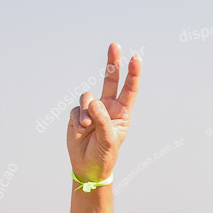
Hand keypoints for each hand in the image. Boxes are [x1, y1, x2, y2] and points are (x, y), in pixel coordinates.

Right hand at [67, 42, 141, 181]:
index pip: (129, 90)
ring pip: (88, 97)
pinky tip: (80, 129)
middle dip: (112, 62)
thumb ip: (103, 120)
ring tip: (87, 126)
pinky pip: (76, 109)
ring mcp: (92, 109)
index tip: (136, 59)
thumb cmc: (104, 154)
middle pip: (110, 80)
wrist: (87, 167)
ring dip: (86, 111)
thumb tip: (93, 102)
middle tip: (115, 45)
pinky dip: (77, 118)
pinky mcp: (77, 114)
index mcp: (122, 112)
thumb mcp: (109, 140)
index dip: (133, 74)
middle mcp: (107, 107)